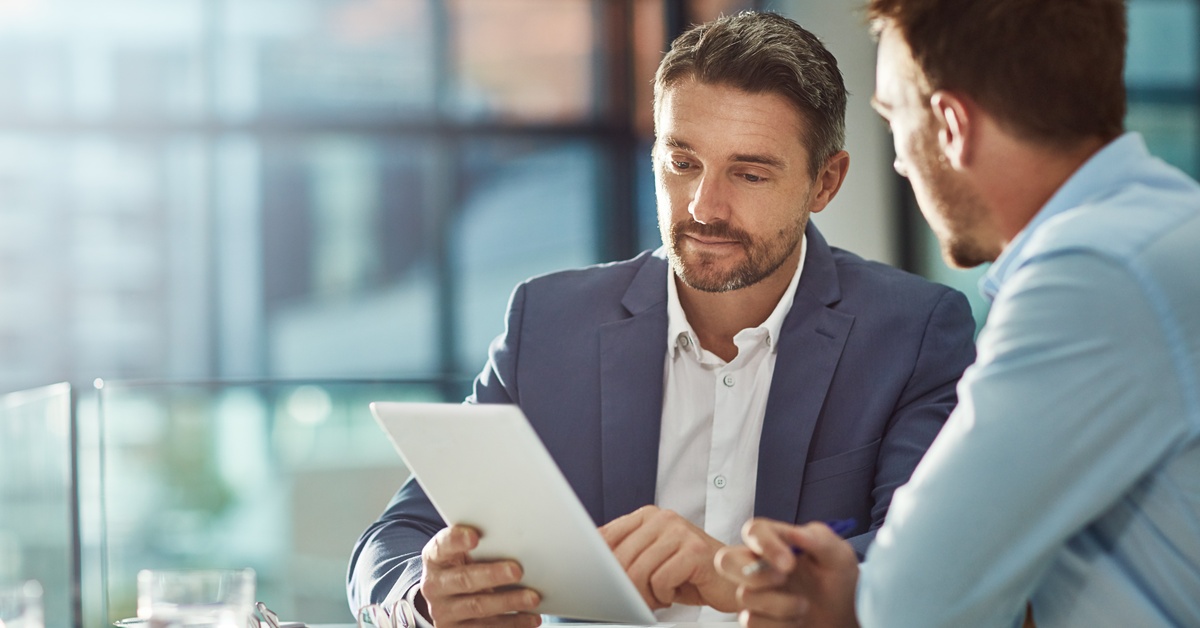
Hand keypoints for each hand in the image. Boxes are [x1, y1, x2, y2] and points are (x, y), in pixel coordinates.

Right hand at [418, 525, 541, 627]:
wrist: (446, 600)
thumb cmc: (462, 568)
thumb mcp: (461, 554)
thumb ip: (480, 546)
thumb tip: (515, 539)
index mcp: (435, 559)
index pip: (442, 546)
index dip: (456, 541)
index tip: (474, 537)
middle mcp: (434, 586)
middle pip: (464, 580)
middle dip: (492, 575)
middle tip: (517, 571)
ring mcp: (444, 612)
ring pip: (478, 607)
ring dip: (508, 602)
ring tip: (532, 597)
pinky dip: (512, 623)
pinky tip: (530, 617)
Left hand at [599, 505, 735, 611]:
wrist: (734, 578)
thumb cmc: (690, 573)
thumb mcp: (653, 560)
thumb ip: (626, 555)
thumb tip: (590, 566)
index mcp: (648, 516)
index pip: (605, 536)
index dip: (598, 565)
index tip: (600, 583)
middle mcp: (663, 518)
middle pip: (619, 558)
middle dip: (624, 587)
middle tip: (639, 599)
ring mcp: (680, 532)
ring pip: (638, 571)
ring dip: (645, 594)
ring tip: (659, 597)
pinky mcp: (694, 550)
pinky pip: (660, 580)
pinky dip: (664, 595)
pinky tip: (675, 594)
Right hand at [715, 518, 858, 627]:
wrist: (847, 617)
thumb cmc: (840, 580)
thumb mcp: (839, 555)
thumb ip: (819, 538)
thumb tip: (796, 532)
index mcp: (777, 542)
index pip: (754, 531)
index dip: (765, 545)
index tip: (789, 562)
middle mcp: (759, 565)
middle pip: (726, 561)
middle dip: (752, 574)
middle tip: (784, 579)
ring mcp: (756, 593)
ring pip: (744, 596)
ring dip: (780, 604)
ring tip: (804, 606)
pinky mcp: (757, 618)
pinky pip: (750, 621)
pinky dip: (778, 624)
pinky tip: (796, 621)